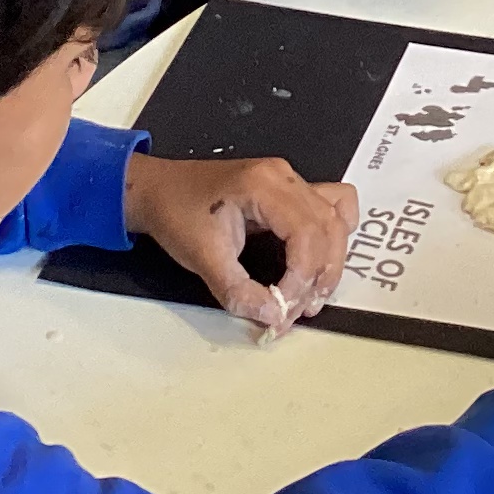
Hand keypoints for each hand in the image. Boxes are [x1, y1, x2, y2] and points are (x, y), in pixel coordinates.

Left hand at [124, 154, 358, 336]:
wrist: (158, 191)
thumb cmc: (175, 213)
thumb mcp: (203, 258)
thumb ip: (239, 291)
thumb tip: (274, 315)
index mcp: (264, 186)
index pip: (307, 234)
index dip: (303, 277)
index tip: (285, 306)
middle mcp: (284, 178)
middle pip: (328, 228)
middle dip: (320, 276)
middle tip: (300, 309)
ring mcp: (289, 181)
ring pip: (335, 219)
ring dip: (330, 261)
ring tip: (310, 294)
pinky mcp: (289, 191)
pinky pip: (332, 206)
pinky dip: (334, 235)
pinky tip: (321, 259)